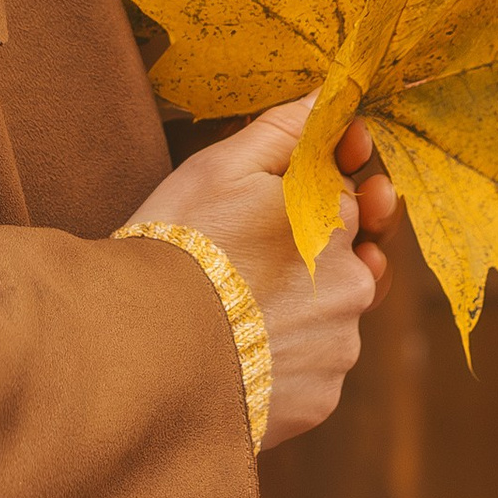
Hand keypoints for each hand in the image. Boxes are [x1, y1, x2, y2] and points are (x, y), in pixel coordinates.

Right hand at [121, 101, 397, 451]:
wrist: (143, 356)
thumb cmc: (178, 247)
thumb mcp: (219, 169)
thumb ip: (285, 130)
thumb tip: (332, 97)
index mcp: (335, 219)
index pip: (347, 195)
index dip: (317, 190)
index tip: (284, 196)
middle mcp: (354, 284)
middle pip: (346, 258)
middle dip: (310, 252)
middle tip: (248, 258)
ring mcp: (340, 347)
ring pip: (329, 316)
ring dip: (299, 310)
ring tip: (233, 311)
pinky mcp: (321, 400)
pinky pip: (312, 370)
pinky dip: (285, 360)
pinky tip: (239, 353)